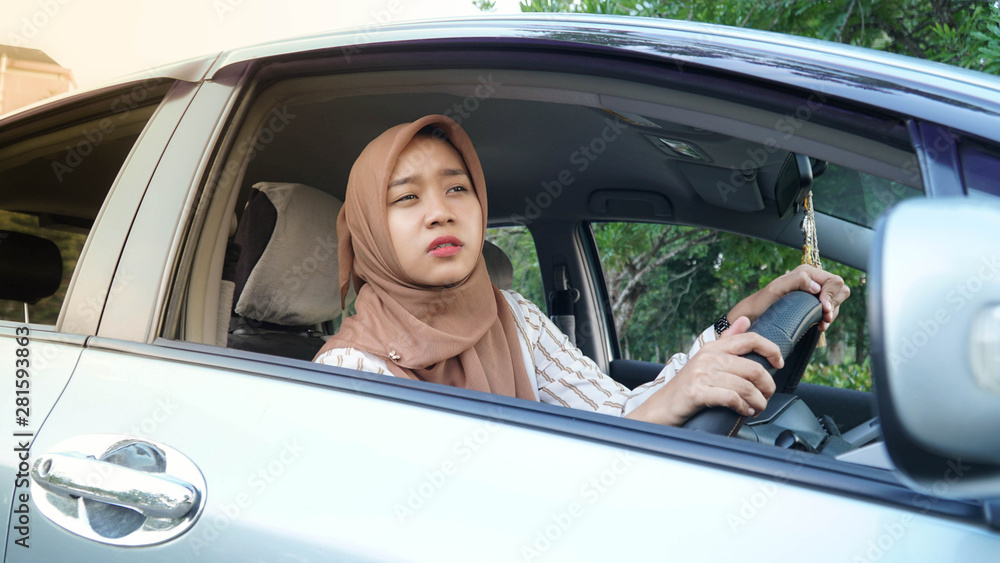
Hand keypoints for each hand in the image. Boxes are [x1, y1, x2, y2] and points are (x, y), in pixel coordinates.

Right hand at [626, 316, 780, 426]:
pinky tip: (744, 412)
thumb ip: (727, 340)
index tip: (779, 363)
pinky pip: (732, 398)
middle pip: (754, 368)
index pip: (750, 339)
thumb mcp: (706, 360)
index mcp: (713, 348)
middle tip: (766, 397)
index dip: (771, 349)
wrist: (661, 407)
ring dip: (758, 402)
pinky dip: (743, 408)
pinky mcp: (697, 392)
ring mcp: (702, 374)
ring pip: (746, 386)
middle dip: (767, 386)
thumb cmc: (687, 386)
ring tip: (756, 408)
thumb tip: (745, 320)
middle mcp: (708, 357)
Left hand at [727, 264, 849, 331]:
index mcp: (807, 273)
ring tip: (822, 324)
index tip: (824, 309)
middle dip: (835, 304)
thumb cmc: (762, 302)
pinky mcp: (812, 306)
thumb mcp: (777, 288)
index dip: (832, 295)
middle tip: (825, 318)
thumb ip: (796, 280)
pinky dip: (828, 319)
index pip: (834, 281)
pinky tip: (820, 326)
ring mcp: (814, 294)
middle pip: (840, 290)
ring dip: (832, 313)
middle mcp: (812, 281)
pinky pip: (830, 310)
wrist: (754, 316)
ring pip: (837, 301)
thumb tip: (816, 285)